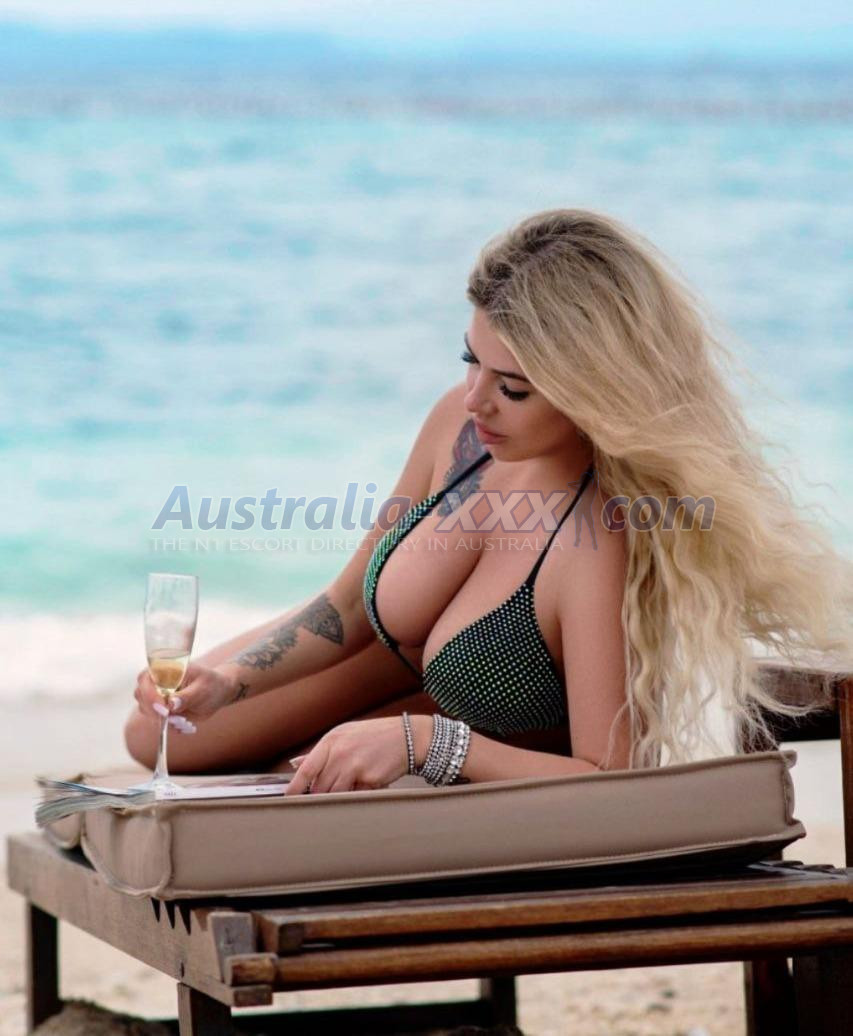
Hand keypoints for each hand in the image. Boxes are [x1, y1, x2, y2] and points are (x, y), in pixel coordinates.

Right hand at [133, 662, 241, 722]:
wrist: (219, 692)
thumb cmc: (211, 684)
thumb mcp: (204, 688)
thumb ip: (188, 696)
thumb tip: (171, 704)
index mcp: (166, 668)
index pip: (145, 678)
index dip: (150, 694)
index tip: (165, 709)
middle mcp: (157, 681)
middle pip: (140, 695)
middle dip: (154, 710)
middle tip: (173, 718)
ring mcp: (158, 695)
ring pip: (146, 709)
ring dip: (162, 719)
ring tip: (185, 720)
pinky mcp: (162, 708)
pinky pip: (157, 720)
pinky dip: (169, 726)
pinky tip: (185, 724)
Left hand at [284, 717, 408, 795]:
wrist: (406, 737)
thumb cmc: (373, 736)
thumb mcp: (344, 735)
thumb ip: (320, 752)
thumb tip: (295, 763)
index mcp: (331, 741)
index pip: (306, 770)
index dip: (295, 787)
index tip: (289, 798)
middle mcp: (340, 753)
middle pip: (319, 787)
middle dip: (319, 795)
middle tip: (326, 793)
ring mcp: (355, 767)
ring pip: (335, 795)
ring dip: (338, 796)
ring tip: (349, 784)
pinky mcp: (369, 779)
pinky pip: (354, 796)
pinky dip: (356, 794)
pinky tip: (364, 782)